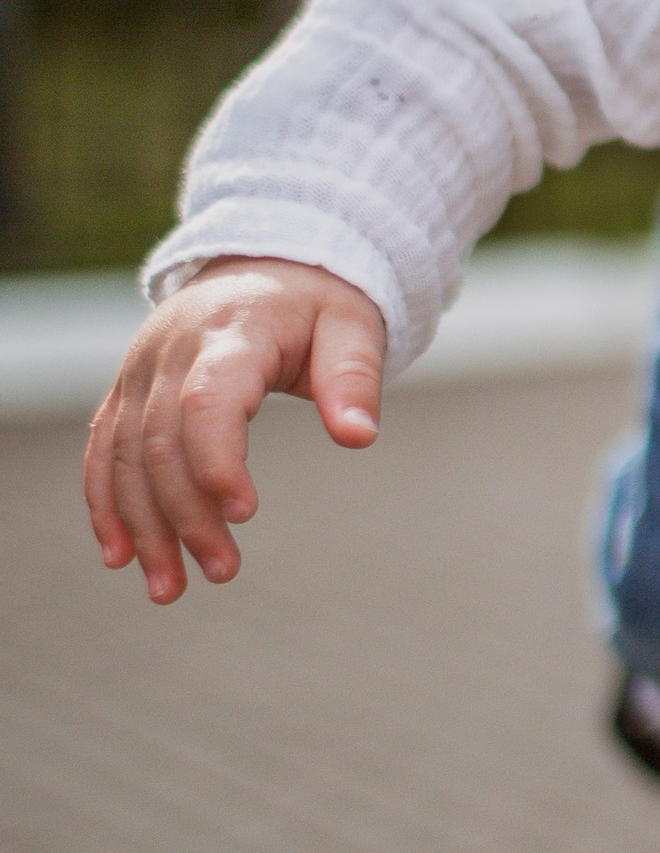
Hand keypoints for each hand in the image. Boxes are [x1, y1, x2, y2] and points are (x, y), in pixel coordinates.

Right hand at [84, 258, 385, 605]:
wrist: (264, 264)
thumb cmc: (317, 305)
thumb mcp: (353, 327)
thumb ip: (355, 378)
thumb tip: (360, 437)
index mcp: (232, 332)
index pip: (208, 400)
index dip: (216, 459)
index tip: (243, 515)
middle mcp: (172, 350)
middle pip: (162, 441)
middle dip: (186, 514)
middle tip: (222, 571)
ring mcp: (141, 369)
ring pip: (126, 455)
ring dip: (144, 525)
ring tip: (170, 587)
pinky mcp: (127, 390)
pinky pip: (105, 449)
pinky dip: (107, 503)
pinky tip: (120, 555)